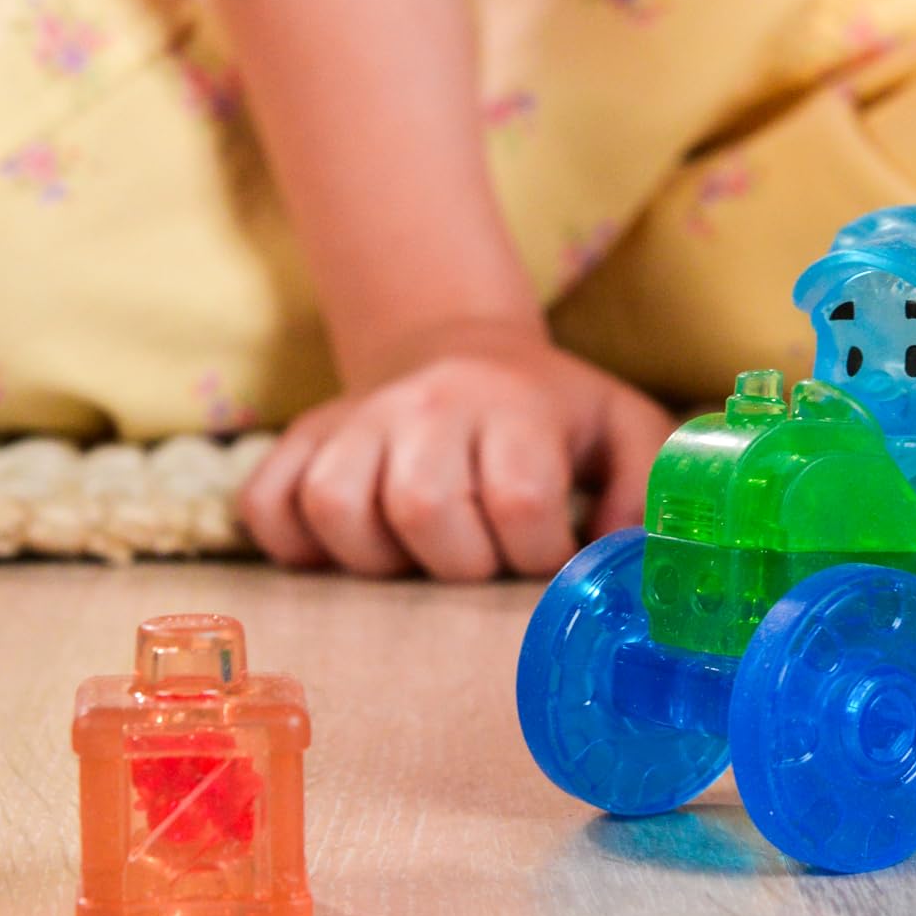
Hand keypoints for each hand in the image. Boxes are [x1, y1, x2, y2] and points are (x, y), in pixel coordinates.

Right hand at [240, 321, 674, 580]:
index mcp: (513, 403)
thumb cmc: (549, 415)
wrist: (460, 351)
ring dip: (375, 558)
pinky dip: (295, 544)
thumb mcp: (622, 429)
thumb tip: (626, 561)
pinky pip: (268, 506)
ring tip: (413, 556)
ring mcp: (354, 420)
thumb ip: (648, 489)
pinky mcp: (300, 439)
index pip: (518, 498)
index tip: (546, 554)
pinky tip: (346, 546)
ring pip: (334, 506)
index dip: (537, 552)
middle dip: (458, 563)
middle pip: (421, 506)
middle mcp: (427, 404)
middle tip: (478, 560)